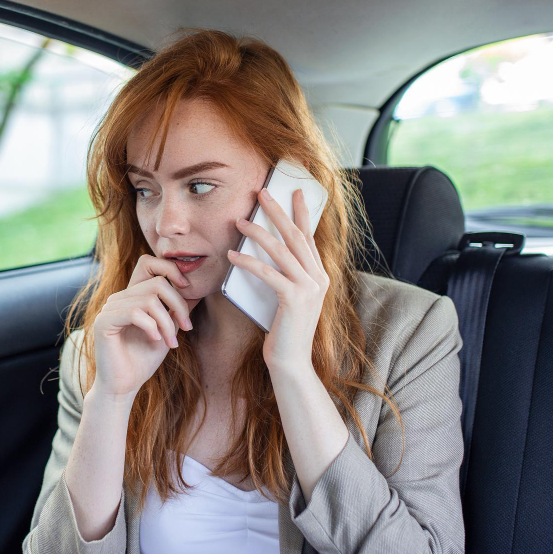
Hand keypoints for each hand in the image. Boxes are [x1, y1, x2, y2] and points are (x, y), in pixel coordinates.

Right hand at [91, 254, 201, 401]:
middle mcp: (119, 297)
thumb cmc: (143, 360)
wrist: (124, 386)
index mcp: (132, 295)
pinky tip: (155, 341)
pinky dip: (151, 327)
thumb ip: (176, 309)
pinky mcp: (104, 322)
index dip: (171, 269)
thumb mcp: (168, 330)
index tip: (188, 290)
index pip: (149, 263)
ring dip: (167, 322)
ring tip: (171, 342)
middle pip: (157, 282)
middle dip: (178, 305)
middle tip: (186, 328)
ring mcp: (109, 308)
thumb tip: (196, 289)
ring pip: (149, 299)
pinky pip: (135, 312)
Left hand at [227, 188, 328, 370]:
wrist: (291, 361)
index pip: (309, 238)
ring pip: (281, 250)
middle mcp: (319, 279)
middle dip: (278, 212)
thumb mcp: (289, 299)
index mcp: (320, 277)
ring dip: (258, 232)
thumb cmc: (285, 332)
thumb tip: (265, 254)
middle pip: (296, 236)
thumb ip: (286, 277)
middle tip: (262, 193)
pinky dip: (248, 262)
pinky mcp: (294, 299)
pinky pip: (267, 272)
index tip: (295, 192)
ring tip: (239, 220)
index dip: (301, 213)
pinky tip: (232, 254)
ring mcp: (309, 288)